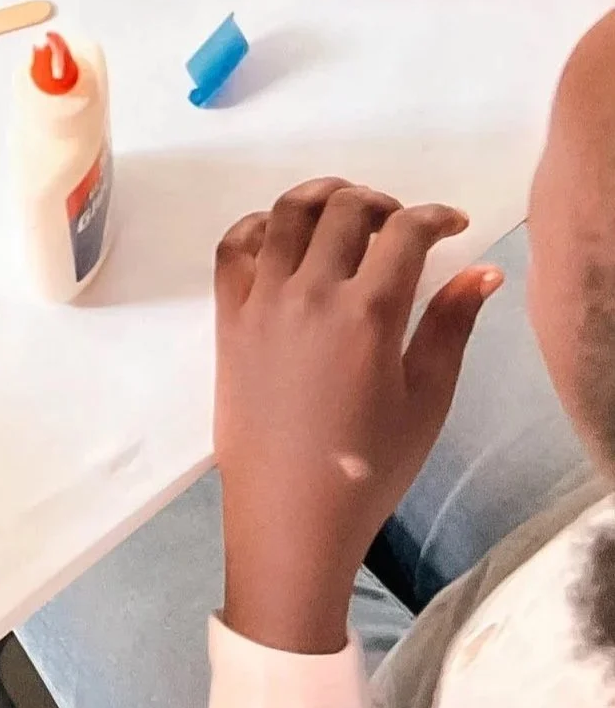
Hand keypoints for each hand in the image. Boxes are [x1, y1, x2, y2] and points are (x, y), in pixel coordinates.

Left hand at [214, 180, 499, 654]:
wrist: (289, 510)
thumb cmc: (368, 465)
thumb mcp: (426, 399)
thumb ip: (450, 326)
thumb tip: (481, 273)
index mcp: (367, 314)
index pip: (405, 232)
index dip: (435, 216)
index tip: (453, 224)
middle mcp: (308, 294)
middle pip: (343, 210)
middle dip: (381, 202)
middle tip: (400, 223)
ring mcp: (260, 302)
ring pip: (284, 214)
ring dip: (320, 197)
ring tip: (345, 210)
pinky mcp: (227, 319)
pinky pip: (232, 248)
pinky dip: (258, 226)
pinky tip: (281, 236)